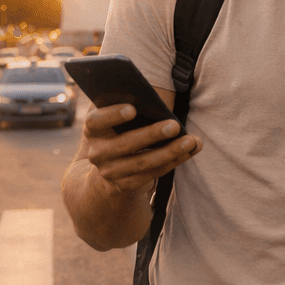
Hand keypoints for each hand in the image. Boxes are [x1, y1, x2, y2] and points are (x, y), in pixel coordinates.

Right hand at [75, 103, 200, 198]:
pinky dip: (173, 161)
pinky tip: (189, 151)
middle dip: (152, 134)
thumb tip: (151, 99)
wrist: (110, 168)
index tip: (132, 109)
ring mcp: (110, 172)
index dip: (112, 115)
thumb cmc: (121, 131)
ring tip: (191, 141)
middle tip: (175, 125)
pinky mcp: (125, 185)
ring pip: (142, 162)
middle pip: (125, 144)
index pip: (95, 121)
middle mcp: (97, 153)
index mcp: (92, 130)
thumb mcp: (117, 119)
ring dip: (170, 151)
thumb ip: (126, 107)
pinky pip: (152, 174)